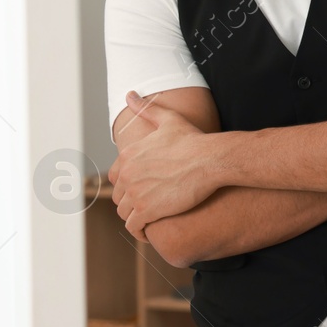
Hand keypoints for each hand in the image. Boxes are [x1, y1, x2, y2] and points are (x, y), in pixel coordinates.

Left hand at [109, 90, 222, 239]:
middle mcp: (128, 175)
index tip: (139, 189)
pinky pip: (134, 227)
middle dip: (130, 202)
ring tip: (148, 221)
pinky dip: (140, 232)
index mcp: (129, 155)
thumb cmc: (194, 140)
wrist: (211, 159)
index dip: (127, 185)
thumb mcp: (169, 120)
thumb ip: (147, 109)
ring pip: (124, 213)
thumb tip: (130, 95)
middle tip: (145, 207)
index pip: (116, 177)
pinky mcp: (147, 211)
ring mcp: (136, 194)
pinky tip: (149, 232)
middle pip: (119, 196)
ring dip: (134, 218)